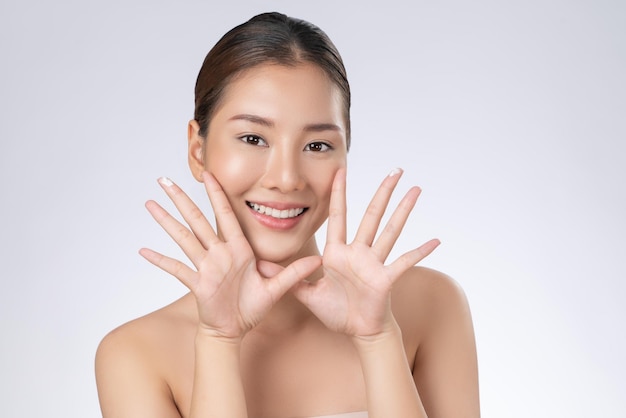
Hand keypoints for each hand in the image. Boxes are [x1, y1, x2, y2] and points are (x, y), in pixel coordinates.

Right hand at [139, 172, 320, 339]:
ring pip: (183, 238)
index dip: (217, 194)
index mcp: (238, 249)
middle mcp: (218, 253)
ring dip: (167, 222)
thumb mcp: (276, 289)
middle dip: (181, 199)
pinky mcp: (196, 283)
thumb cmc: (252, 308)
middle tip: (165, 180)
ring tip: (150, 204)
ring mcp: (205, 267)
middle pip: (197, 220)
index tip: (208, 174)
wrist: (235, 330)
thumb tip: (318, 261)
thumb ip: (294, 273)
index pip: (226, 215)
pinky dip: (160, 260)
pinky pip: (176, 269)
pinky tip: (143, 251)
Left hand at [291, 168, 438, 337]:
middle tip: (396, 169)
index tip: (341, 170)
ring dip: (403, 210)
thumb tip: (262, 265)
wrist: (358, 331)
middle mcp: (358, 252)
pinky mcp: (386, 278)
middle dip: (382, 192)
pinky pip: (405, 262)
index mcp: (338, 253)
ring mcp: (374, 263)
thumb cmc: (337, 311)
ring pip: (390, 230)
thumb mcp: (308, 294)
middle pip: (371, 215)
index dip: (339, 193)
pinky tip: (435, 240)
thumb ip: (289, 277)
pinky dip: (420, 252)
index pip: (338, 216)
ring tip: (416, 190)